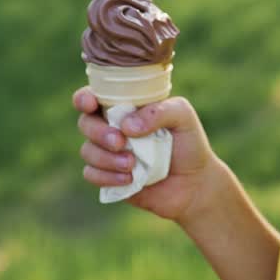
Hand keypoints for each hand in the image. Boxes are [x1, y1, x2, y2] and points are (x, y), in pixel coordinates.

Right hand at [74, 87, 221, 223]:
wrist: (195, 183)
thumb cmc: (189, 142)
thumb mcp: (183, 116)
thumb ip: (158, 111)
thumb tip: (126, 126)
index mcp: (126, 107)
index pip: (94, 95)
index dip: (84, 98)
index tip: (91, 104)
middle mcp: (112, 127)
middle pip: (85, 123)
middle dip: (99, 132)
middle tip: (121, 142)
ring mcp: (109, 153)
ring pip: (87, 150)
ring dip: (106, 158)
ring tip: (132, 165)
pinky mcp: (108, 177)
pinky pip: (91, 174)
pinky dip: (106, 177)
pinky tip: (129, 180)